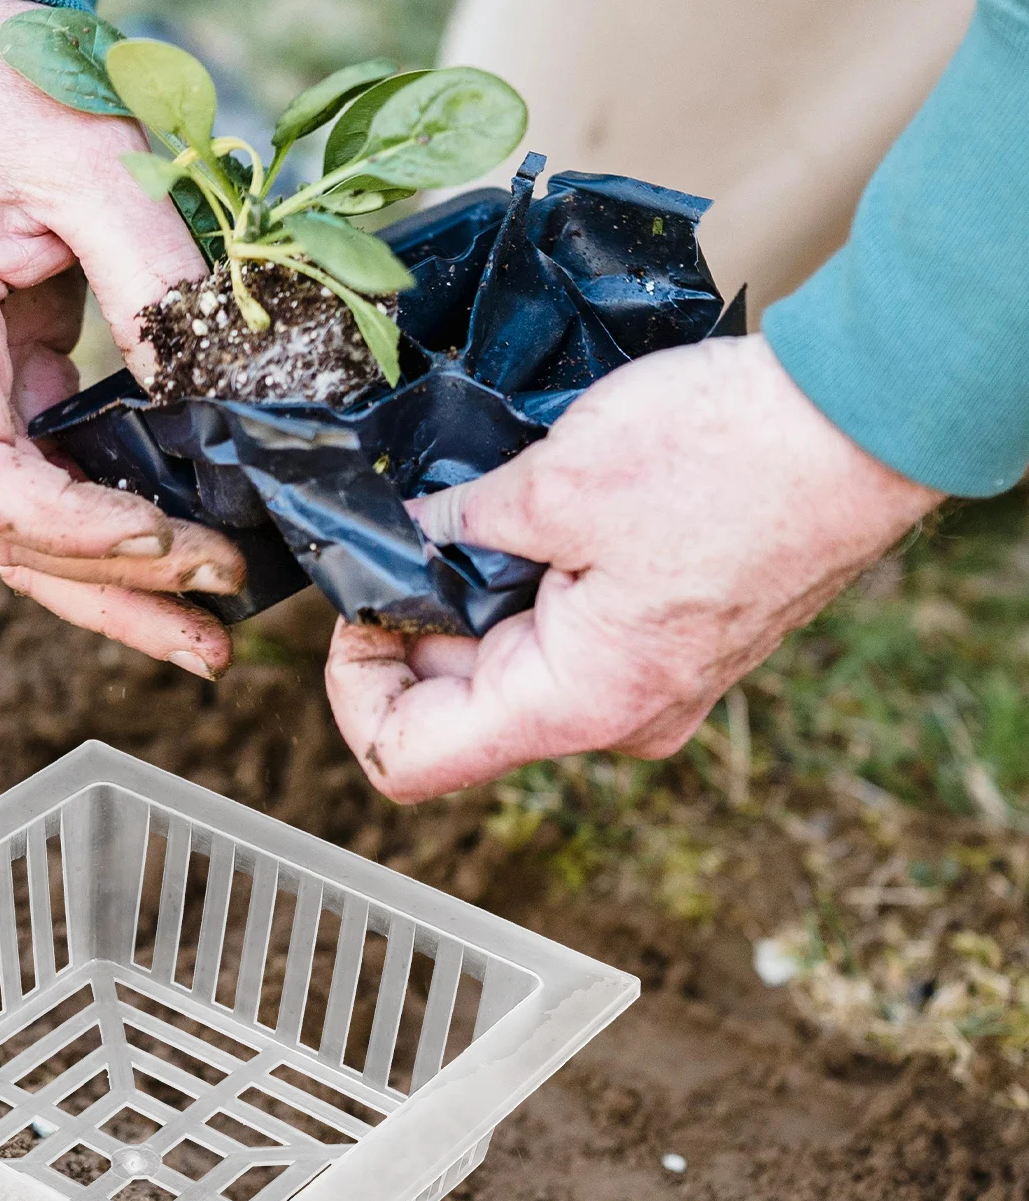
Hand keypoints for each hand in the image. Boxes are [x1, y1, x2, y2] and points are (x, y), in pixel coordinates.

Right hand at [0, 0, 243, 676]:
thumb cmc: (2, 89)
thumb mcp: (91, 159)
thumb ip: (151, 278)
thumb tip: (215, 399)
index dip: (65, 525)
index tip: (164, 538)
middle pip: (0, 534)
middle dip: (111, 590)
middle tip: (214, 629)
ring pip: (21, 536)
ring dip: (113, 594)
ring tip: (205, 641)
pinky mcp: (2, 399)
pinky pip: (49, 493)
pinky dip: (110, 541)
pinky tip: (174, 568)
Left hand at [325, 334, 943, 800]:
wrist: (864, 423)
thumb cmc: (731, 457)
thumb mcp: (555, 484)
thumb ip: (456, 527)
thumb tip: (407, 536)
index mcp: (573, 705)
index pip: (409, 760)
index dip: (353, 692)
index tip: (353, 612)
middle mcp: (609, 720)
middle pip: (455, 712)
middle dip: (412, 629)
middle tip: (403, 540)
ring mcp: (643, 689)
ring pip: (510, 671)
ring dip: (471, 602)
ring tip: (473, 515)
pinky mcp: (665, 648)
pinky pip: (565, 642)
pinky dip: (527, 590)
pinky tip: (528, 520)